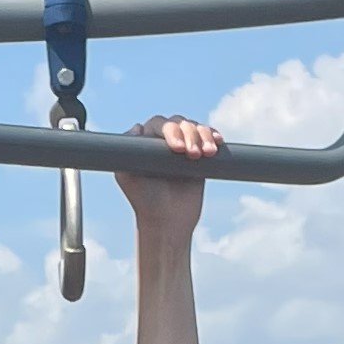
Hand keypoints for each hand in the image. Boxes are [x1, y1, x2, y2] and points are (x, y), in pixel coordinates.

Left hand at [115, 112, 220, 238]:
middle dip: (189, 135)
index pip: (159, 125)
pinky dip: (213, 136)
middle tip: (192, 155)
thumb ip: (125, 152)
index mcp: (146, 142)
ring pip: (195, 128)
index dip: (170, 131)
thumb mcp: (127, 176)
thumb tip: (137, 127)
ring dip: (203, 136)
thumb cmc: (144, 200)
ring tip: (206, 154)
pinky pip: (209, 138)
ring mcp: (184, 147)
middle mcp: (164, 141)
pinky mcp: (201, 156)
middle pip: (179, 123)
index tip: (176, 149)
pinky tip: (218, 142)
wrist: (168, 220)